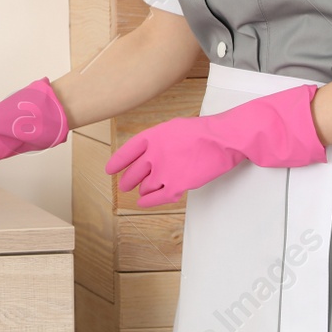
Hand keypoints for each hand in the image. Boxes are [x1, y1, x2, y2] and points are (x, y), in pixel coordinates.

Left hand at [103, 84, 325, 206]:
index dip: (116, 163)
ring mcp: (164, 171)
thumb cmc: (202, 132)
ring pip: (145, 186)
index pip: (126, 152)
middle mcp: (154, 154)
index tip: (110, 170)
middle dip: (127, 181)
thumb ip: (158, 141)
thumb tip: (148, 154)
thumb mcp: (173, 128)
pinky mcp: (177, 185)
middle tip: (125, 185)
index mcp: (152, 137)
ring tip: (142, 191)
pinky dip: (148, 202)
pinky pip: (156, 198)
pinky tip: (144, 202)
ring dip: (143, 190)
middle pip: (133, 173)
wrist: (222, 139)